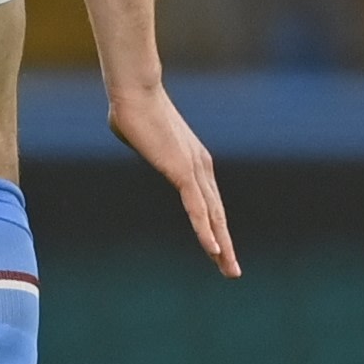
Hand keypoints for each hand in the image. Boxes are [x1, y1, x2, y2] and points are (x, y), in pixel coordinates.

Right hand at [108, 79, 237, 276]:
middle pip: (216, 214)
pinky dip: (206, 231)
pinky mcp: (183, 172)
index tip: (219, 247)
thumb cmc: (132, 110)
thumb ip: (144, 147)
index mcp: (193, 161)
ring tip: (229, 268)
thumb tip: (131, 135)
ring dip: (221, 245)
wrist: (135, 93)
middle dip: (224, 244)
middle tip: (232, 269)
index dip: (214, 226)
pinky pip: (198, 209)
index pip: (208, 202)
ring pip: (212, 216)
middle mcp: (200, 168)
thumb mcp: (140, 139)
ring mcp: (194, 171)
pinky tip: (213, 249)